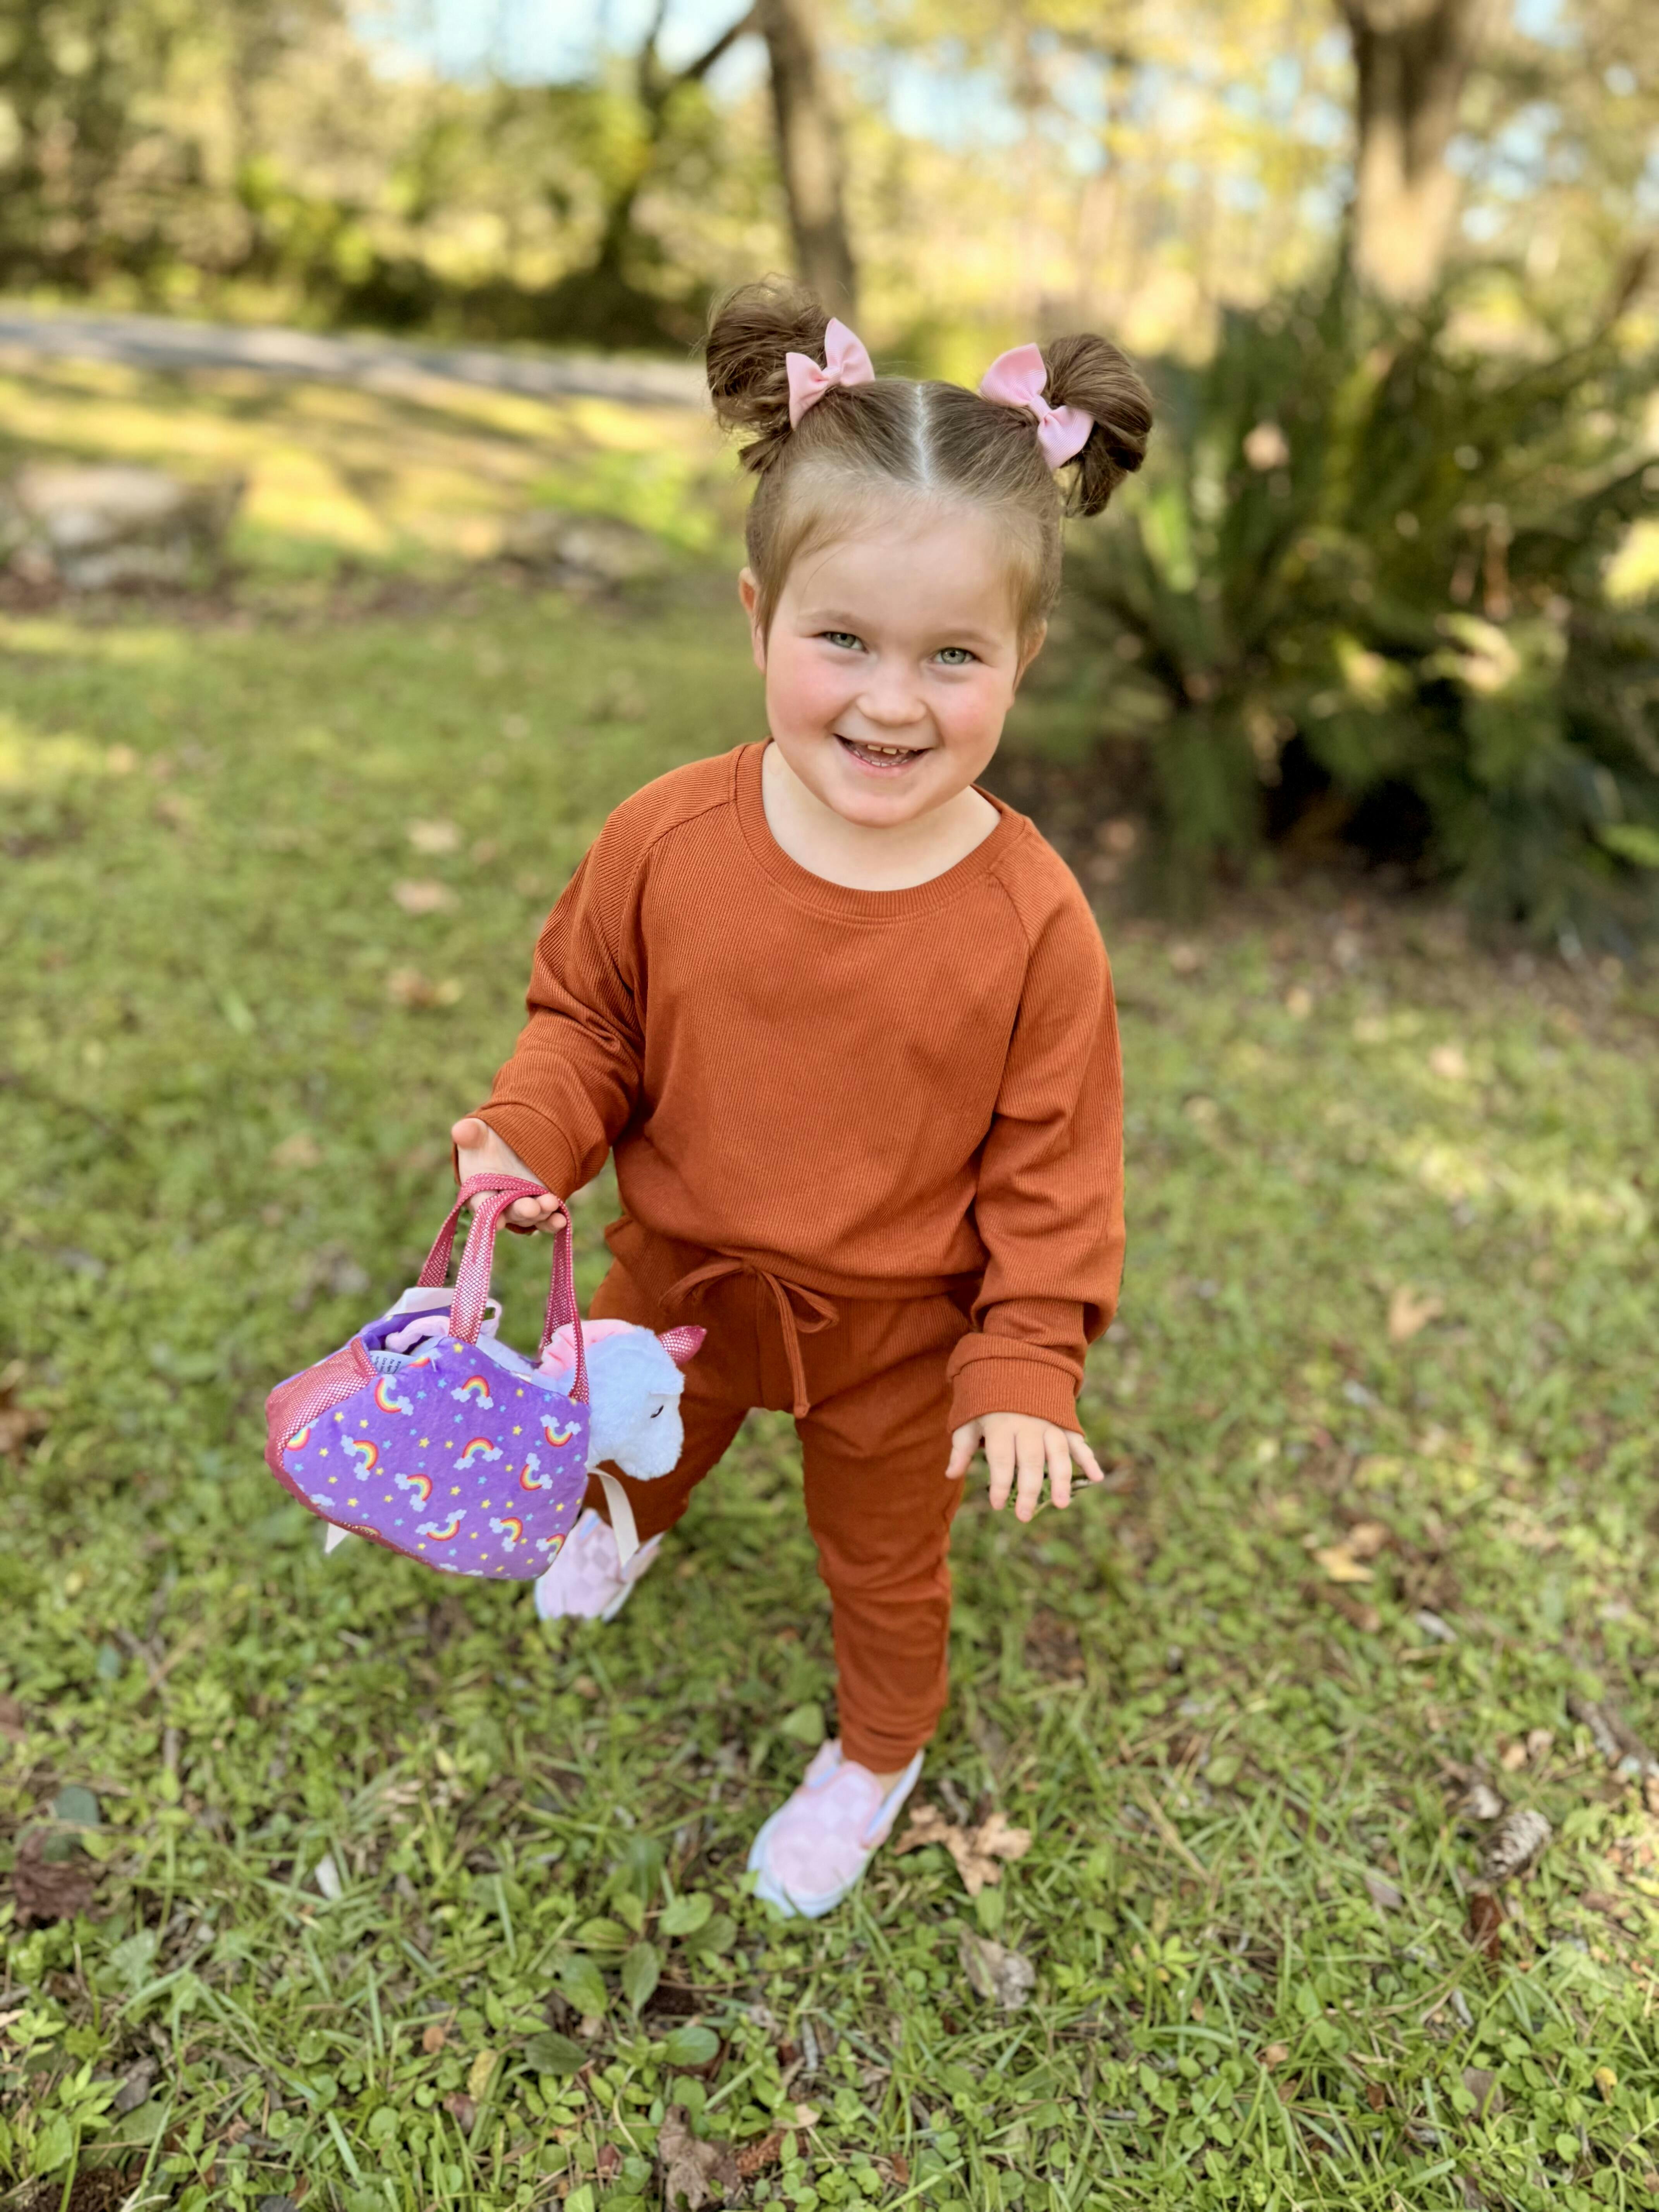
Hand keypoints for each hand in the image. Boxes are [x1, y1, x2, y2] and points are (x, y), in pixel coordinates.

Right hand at [450, 1116, 567, 1233]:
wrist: (512, 1143)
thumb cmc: (487, 1142)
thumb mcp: (478, 1134)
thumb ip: (470, 1134)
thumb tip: (461, 1130)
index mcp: (479, 1191)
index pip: (482, 1206)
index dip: (489, 1215)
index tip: (498, 1222)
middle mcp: (500, 1204)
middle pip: (510, 1212)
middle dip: (520, 1211)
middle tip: (530, 1207)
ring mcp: (521, 1206)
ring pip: (530, 1216)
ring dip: (540, 1213)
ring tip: (551, 1203)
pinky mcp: (539, 1205)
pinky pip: (546, 1219)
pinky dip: (553, 1222)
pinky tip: (561, 1220)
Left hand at [946, 1413, 1105, 1522]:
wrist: (1014, 1363)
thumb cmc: (987, 1399)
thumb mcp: (969, 1418)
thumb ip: (961, 1447)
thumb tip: (950, 1475)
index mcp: (1001, 1424)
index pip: (1002, 1459)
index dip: (1000, 1484)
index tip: (998, 1506)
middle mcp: (1027, 1424)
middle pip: (1030, 1461)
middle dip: (1028, 1490)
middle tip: (1024, 1516)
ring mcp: (1049, 1422)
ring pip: (1057, 1453)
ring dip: (1060, 1479)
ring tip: (1060, 1504)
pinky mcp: (1064, 1421)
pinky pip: (1077, 1441)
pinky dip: (1089, 1459)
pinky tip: (1097, 1478)